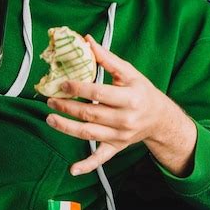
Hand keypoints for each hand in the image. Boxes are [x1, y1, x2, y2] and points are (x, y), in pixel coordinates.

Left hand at [46, 35, 196, 176]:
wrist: (159, 118)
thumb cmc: (142, 91)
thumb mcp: (129, 73)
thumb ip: (107, 58)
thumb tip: (87, 40)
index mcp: (129, 98)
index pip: (98, 93)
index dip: (78, 89)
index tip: (61, 84)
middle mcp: (125, 119)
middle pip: (90, 114)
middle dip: (67, 108)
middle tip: (50, 100)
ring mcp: (120, 136)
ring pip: (89, 134)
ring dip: (66, 128)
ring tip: (50, 119)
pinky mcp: (116, 147)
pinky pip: (100, 159)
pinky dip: (86, 166)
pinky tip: (72, 169)